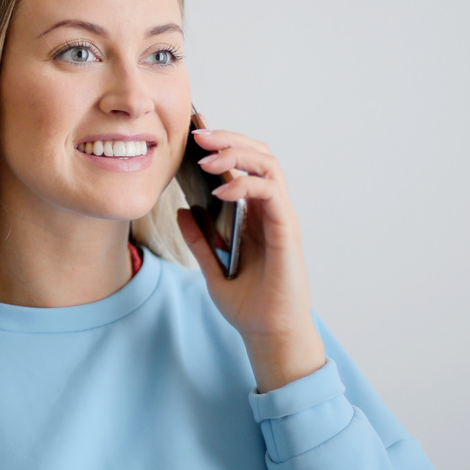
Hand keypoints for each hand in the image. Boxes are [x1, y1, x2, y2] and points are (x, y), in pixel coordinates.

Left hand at [175, 127, 325, 392]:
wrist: (268, 335)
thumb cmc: (249, 304)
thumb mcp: (212, 268)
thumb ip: (199, 239)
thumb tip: (181, 210)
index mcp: (255, 214)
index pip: (243, 165)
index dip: (223, 145)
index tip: (193, 134)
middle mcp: (270, 210)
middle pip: (258, 154)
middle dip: (228, 139)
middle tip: (197, 135)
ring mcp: (281, 217)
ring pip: (268, 165)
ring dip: (236, 154)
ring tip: (206, 158)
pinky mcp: (287, 230)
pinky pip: (270, 193)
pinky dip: (246, 184)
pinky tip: (220, 190)